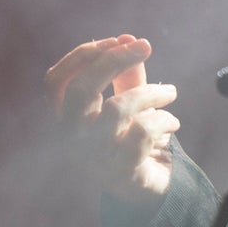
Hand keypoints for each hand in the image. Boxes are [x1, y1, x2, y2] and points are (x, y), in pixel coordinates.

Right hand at [44, 34, 178, 212]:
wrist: (148, 188)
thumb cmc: (133, 137)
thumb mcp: (128, 102)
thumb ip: (126, 73)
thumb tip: (128, 37)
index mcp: (66, 119)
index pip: (55, 82)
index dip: (81, 56)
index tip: (116, 40)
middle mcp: (71, 140)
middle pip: (80, 90)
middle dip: (114, 60)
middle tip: (145, 45)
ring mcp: (92, 159)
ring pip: (118, 109)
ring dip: (152, 92)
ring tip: (170, 94)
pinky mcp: (120, 174)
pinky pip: (143, 133)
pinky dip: (165, 120)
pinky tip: (172, 123)